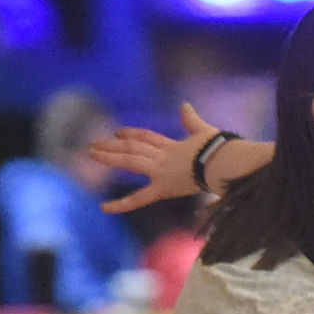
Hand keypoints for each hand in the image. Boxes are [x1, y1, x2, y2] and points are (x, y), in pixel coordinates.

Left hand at [93, 103, 216, 214]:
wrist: (222, 162)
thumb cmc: (220, 149)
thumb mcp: (205, 131)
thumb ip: (193, 120)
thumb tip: (185, 105)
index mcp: (173, 146)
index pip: (147, 138)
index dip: (132, 134)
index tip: (119, 132)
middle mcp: (162, 156)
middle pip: (133, 147)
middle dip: (113, 144)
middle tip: (94, 143)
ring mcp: (160, 171)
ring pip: (130, 160)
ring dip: (109, 156)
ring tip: (91, 153)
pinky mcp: (163, 187)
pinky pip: (139, 198)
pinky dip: (121, 204)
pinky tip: (104, 208)